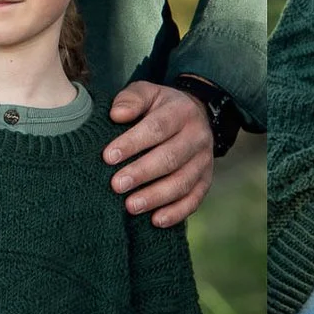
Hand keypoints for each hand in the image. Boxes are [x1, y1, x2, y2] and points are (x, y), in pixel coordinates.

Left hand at [106, 81, 212, 227]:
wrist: (194, 115)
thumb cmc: (160, 107)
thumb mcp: (147, 93)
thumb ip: (131, 99)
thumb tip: (117, 115)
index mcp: (182, 112)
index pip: (157, 128)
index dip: (133, 143)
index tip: (108, 156)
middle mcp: (198, 136)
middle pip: (170, 158)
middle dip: (142, 173)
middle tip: (116, 185)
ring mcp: (204, 161)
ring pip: (183, 182)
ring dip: (156, 196)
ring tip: (130, 207)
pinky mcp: (206, 181)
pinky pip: (194, 199)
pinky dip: (176, 212)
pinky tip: (156, 221)